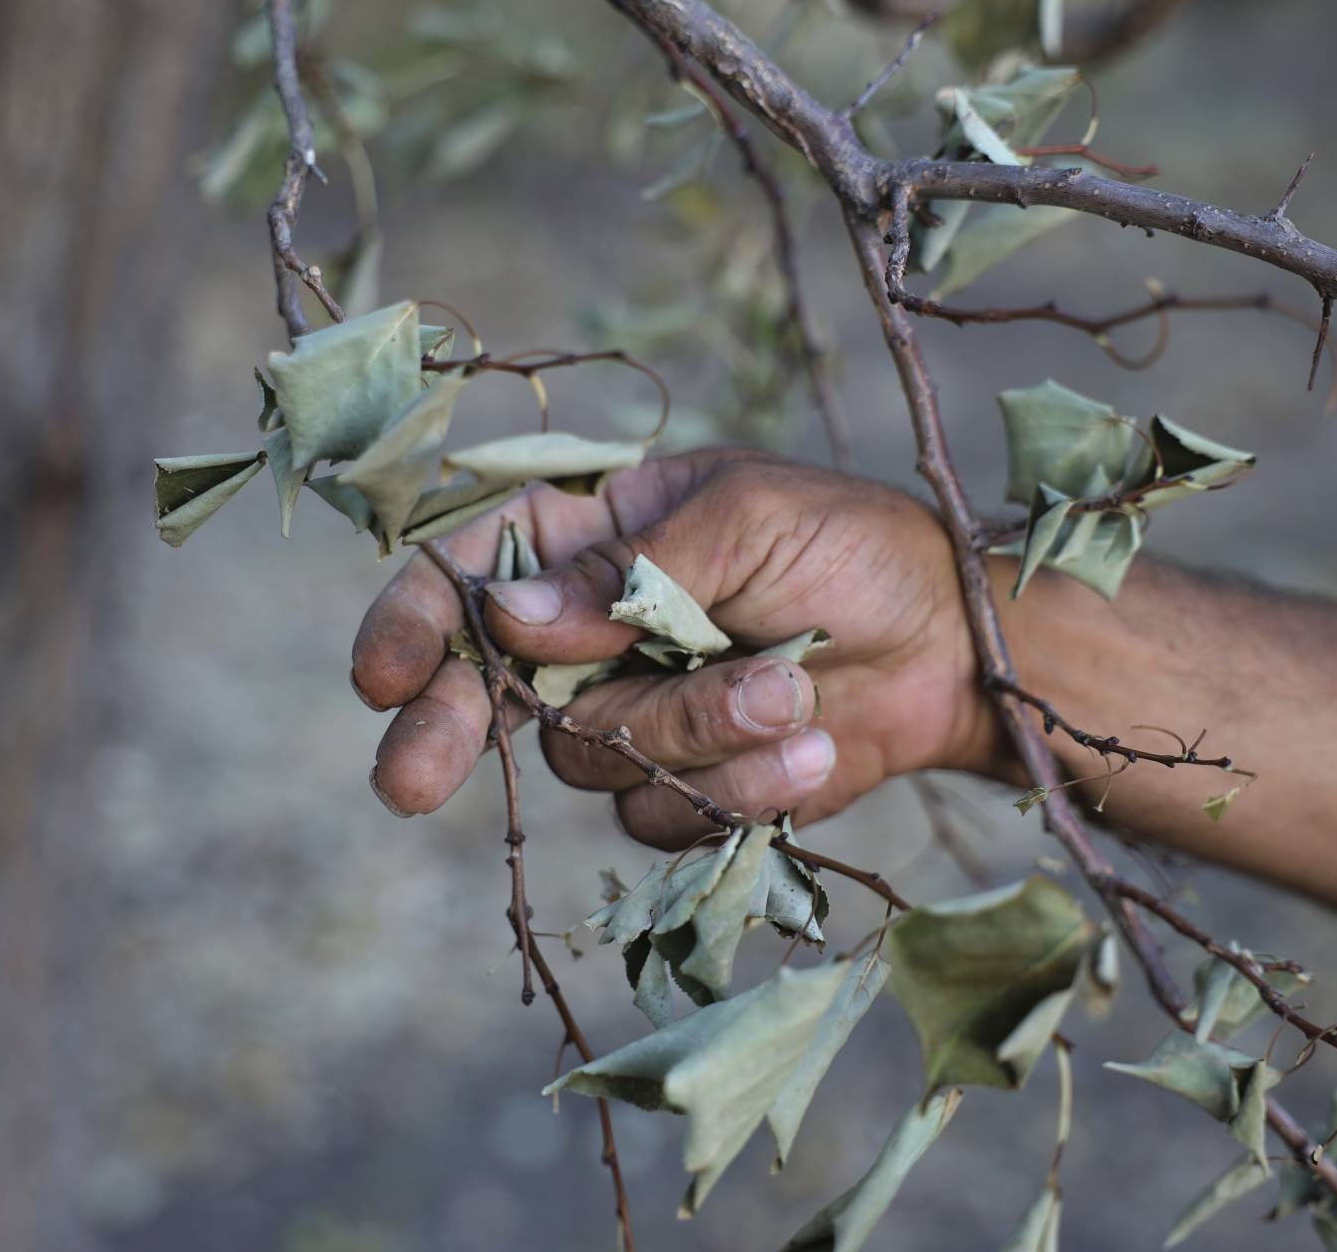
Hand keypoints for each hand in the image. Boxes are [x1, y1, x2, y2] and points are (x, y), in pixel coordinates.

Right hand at [350, 449, 1003, 847]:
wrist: (955, 650)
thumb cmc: (852, 550)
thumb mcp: (745, 522)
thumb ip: (629, 573)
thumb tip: (510, 617)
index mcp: (593, 539)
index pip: (473, 575)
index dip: (417, 623)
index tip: (381, 676)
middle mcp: (593, 634)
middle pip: (483, 690)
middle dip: (446, 731)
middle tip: (407, 781)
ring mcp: (635, 715)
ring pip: (594, 759)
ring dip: (695, 730)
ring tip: (791, 685)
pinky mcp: (684, 789)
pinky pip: (664, 814)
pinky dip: (739, 786)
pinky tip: (812, 745)